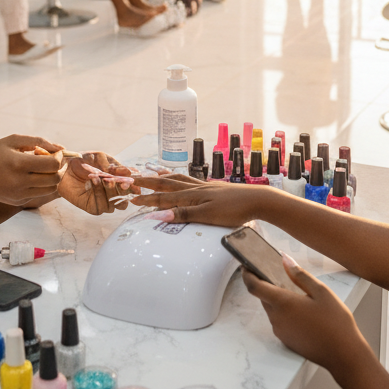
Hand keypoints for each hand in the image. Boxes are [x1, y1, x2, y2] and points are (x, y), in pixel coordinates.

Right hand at [0, 135, 63, 206]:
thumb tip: (61, 147)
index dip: (59, 157)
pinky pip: (40, 194)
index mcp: (19, 164)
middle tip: (52, 160)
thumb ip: (38, 141)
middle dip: (59, 168)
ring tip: (43, 168)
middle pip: (55, 178)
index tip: (55, 151)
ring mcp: (20, 195)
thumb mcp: (12, 140)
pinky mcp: (19, 202)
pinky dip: (42, 185)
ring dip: (52, 177)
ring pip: (51, 189)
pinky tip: (32, 176)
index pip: (53, 164)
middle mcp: (21, 182)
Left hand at [57, 151, 140, 215]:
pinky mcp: (93, 207)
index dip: (134, 186)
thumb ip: (115, 166)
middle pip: (126, 199)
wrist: (64, 167)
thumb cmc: (84, 161)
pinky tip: (93, 180)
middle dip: (125, 191)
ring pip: (115, 204)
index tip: (132, 180)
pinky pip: (101, 206)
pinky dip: (99, 192)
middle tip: (122, 183)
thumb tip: (129, 172)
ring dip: (112, 192)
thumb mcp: (101, 158)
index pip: (132, 188)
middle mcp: (113, 193)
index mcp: (118, 181)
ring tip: (105, 180)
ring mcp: (104, 202)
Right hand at [129, 176, 278, 226]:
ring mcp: (205, 187)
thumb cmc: (235, 210)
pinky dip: (179, 178)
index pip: (163, 197)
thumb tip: (158, 214)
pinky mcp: (213, 188)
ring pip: (178, 179)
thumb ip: (183, 214)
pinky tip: (180, 179)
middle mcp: (196, 188)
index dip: (146, 198)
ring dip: (163, 177)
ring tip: (152, 173)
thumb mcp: (207, 216)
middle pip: (167, 184)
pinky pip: (189, 180)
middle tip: (133, 179)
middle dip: (148, 182)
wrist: (258, 200)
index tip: (131, 197)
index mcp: (192, 196)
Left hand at [243, 254, 370, 377]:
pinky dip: (284, 312)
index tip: (246, 265)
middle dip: (267, 285)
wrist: (343, 354)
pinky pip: (279, 321)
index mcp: (283, 303)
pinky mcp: (286, 341)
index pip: (254, 287)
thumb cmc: (335, 321)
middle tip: (278, 274)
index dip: (247, 275)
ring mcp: (281, 332)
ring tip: (296, 292)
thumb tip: (285, 260)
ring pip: (272, 309)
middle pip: (264, 297)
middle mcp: (277, 318)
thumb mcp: (321, 291)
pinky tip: (302, 311)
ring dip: (277, 300)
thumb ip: (301, 275)